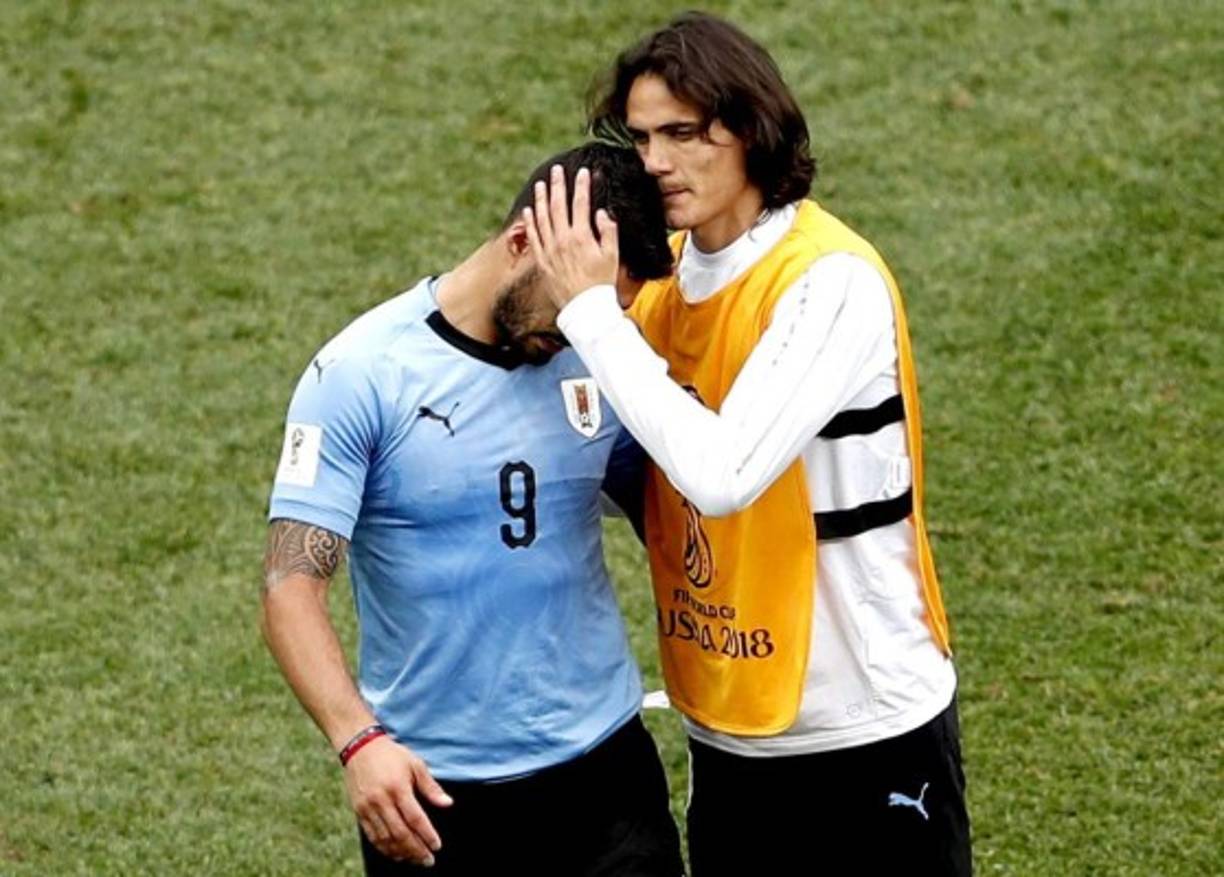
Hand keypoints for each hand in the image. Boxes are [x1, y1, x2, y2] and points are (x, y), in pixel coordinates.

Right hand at [343, 735, 452, 864]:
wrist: (360, 747)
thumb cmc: (392, 755)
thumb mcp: (415, 765)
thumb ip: (431, 787)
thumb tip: (447, 804)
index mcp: (398, 788)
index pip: (415, 818)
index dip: (427, 835)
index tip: (436, 846)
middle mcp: (381, 800)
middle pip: (400, 833)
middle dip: (416, 850)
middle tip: (427, 860)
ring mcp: (368, 807)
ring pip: (385, 838)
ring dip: (401, 852)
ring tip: (413, 860)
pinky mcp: (358, 811)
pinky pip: (372, 835)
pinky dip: (384, 848)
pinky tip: (395, 854)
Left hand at [524, 164, 619, 308]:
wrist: (585, 309)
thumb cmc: (601, 283)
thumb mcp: (612, 256)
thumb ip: (608, 232)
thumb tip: (602, 213)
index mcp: (582, 236)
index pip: (581, 204)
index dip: (582, 185)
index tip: (584, 172)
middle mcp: (562, 240)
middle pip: (558, 205)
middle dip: (558, 185)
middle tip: (557, 170)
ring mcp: (549, 250)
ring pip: (542, 218)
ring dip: (541, 199)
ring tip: (541, 185)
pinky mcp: (541, 261)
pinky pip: (533, 237)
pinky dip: (530, 222)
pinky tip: (529, 210)